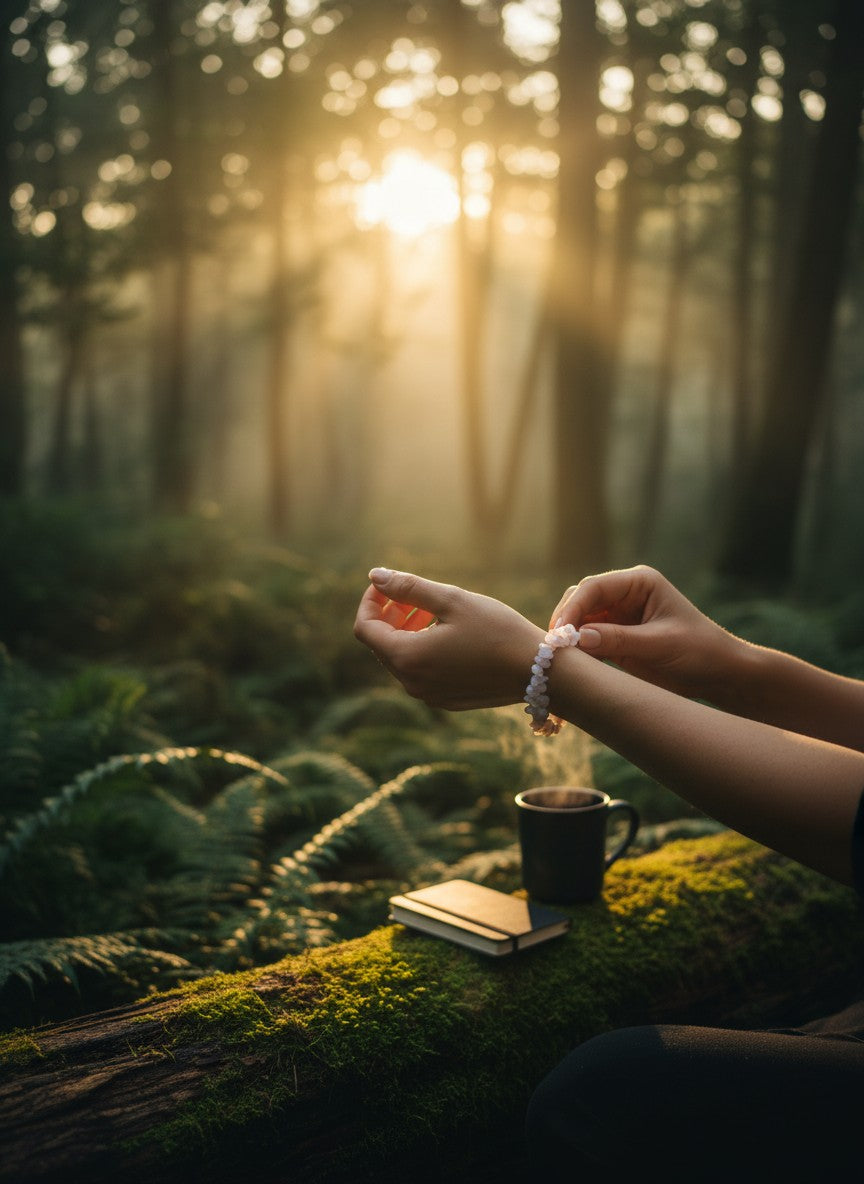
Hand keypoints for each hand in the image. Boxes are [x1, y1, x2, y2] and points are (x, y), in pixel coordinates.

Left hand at [354, 568, 542, 709]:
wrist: (538, 672)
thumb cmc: (497, 630)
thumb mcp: (452, 599)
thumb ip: (409, 587)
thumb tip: (375, 576)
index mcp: (408, 658)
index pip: (365, 628)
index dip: (371, 602)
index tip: (388, 585)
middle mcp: (412, 683)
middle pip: (382, 644)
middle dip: (391, 615)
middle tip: (416, 596)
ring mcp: (428, 696)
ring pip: (401, 659)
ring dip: (408, 632)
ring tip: (434, 611)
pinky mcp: (445, 700)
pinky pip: (420, 673)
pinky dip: (423, 650)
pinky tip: (449, 635)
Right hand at [551, 565, 743, 700]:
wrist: (719, 674)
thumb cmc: (700, 651)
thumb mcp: (661, 645)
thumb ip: (620, 640)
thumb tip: (578, 638)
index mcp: (639, 582)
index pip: (594, 587)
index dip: (573, 608)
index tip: (560, 632)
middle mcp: (625, 594)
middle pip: (581, 600)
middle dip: (565, 621)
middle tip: (552, 648)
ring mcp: (618, 616)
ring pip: (579, 621)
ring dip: (567, 638)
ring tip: (557, 660)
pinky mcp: (615, 638)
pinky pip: (586, 640)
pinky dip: (576, 652)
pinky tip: (569, 667)